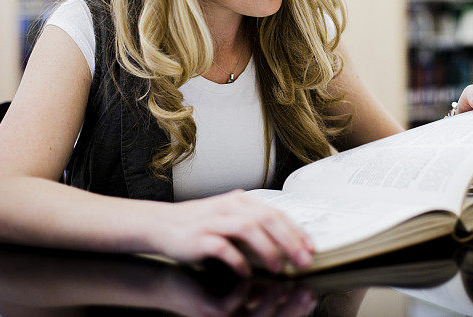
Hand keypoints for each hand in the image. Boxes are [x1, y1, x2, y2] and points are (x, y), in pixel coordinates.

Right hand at [149, 190, 314, 276]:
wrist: (162, 224)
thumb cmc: (200, 224)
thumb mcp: (230, 217)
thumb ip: (255, 224)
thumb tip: (287, 241)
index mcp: (241, 200)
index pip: (276, 212)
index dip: (296, 230)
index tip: (310, 247)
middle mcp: (230, 206)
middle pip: (267, 218)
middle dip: (289, 240)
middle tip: (303, 260)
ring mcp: (214, 220)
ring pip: (248, 228)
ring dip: (267, 248)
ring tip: (278, 267)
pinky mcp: (198, 236)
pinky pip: (222, 247)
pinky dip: (237, 260)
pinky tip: (245, 271)